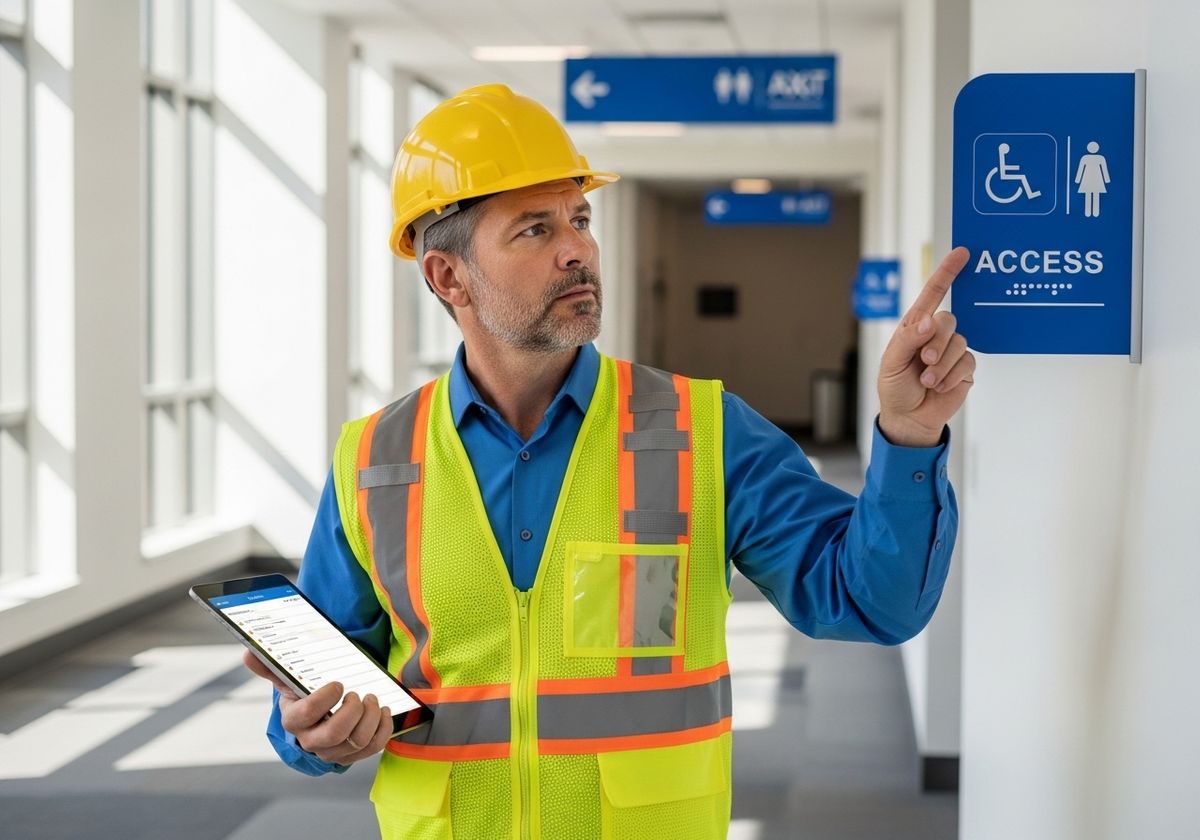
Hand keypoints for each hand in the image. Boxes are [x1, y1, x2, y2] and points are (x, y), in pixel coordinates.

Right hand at [242, 649, 393, 764]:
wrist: (316, 720)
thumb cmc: (303, 695)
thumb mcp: (288, 681)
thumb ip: (270, 667)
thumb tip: (248, 653)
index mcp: (294, 721)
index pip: (307, 714)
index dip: (325, 698)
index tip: (338, 683)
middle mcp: (311, 741)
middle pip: (336, 733)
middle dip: (353, 710)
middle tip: (358, 694)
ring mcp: (333, 751)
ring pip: (358, 740)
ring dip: (371, 716)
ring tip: (372, 699)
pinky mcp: (353, 755)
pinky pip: (373, 747)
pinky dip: (383, 728)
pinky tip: (383, 711)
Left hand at [877, 247, 975, 446]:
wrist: (909, 418)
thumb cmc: (895, 387)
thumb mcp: (892, 363)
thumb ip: (908, 340)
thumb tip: (928, 322)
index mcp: (914, 326)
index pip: (933, 294)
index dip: (947, 273)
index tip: (961, 253)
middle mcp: (935, 334)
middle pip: (948, 320)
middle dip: (937, 342)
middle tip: (924, 361)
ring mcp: (951, 350)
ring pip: (959, 343)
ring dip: (942, 365)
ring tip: (927, 380)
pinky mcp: (964, 367)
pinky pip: (966, 363)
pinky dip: (951, 377)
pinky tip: (938, 386)